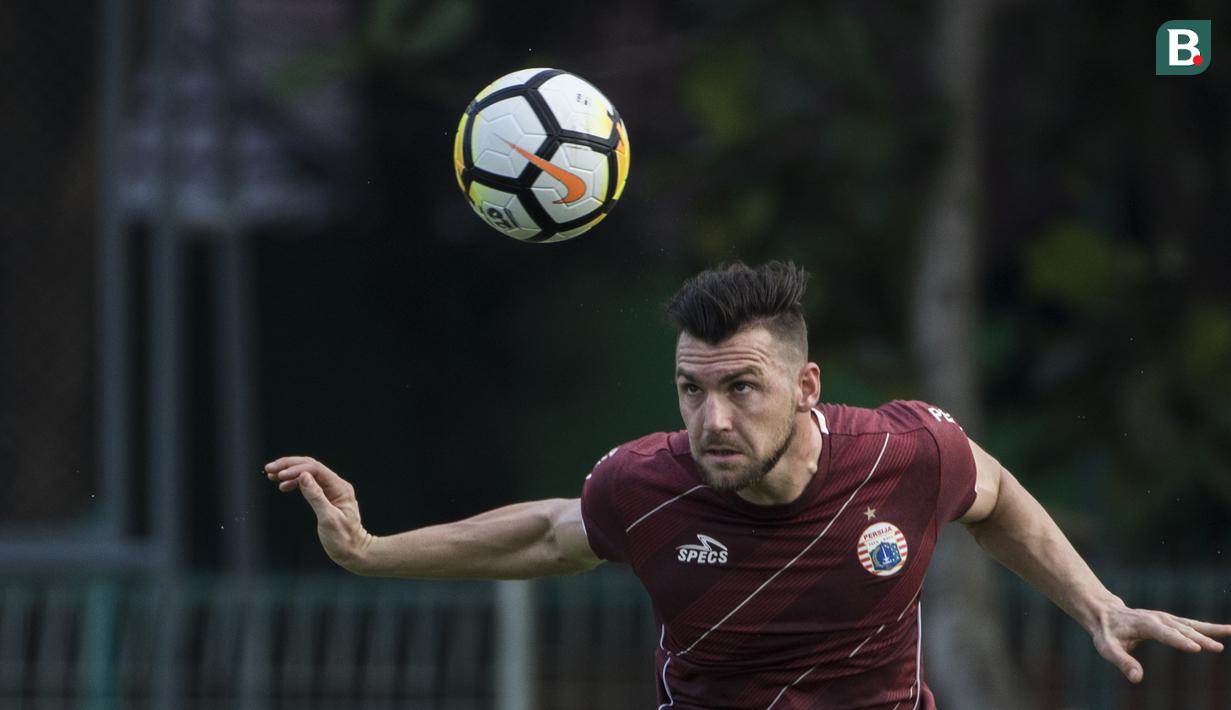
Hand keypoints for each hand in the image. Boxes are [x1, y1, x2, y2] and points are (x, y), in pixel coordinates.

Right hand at [264, 456, 373, 571]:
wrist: (353, 552)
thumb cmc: (343, 539)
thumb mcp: (328, 519)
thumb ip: (316, 496)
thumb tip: (303, 476)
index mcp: (340, 488)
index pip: (316, 469)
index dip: (296, 469)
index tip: (280, 475)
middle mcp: (336, 485)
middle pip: (311, 466)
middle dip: (289, 465)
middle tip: (270, 468)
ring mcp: (331, 490)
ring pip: (308, 473)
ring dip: (290, 472)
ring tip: (272, 474)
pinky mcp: (326, 497)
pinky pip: (309, 483)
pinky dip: (295, 482)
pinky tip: (283, 485)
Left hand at [1090, 602, 1230, 682]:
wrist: (1105, 613)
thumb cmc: (1106, 633)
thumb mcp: (1107, 648)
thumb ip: (1122, 662)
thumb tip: (1137, 679)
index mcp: (1144, 624)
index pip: (1164, 634)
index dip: (1179, 641)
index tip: (1196, 648)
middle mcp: (1158, 619)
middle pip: (1182, 630)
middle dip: (1200, 638)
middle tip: (1217, 649)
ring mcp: (1165, 619)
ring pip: (1190, 625)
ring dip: (1210, 630)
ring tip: (1230, 631)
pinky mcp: (1170, 621)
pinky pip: (1191, 624)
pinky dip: (1208, 627)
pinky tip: (1225, 631)